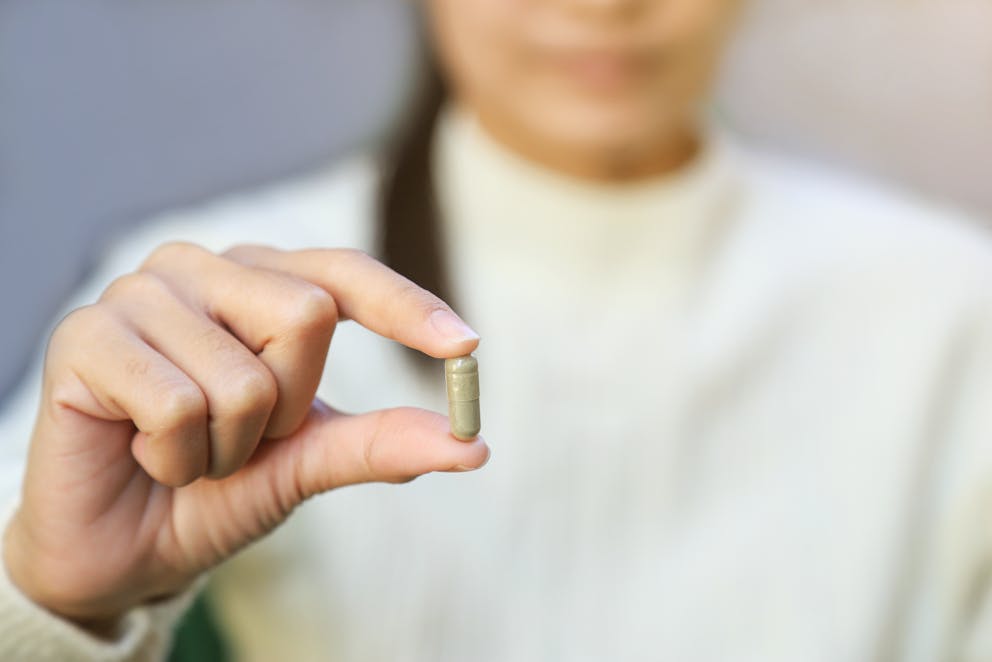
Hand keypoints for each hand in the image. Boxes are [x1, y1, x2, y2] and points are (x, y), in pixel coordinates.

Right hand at [2, 242, 487, 630]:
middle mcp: (204, 269)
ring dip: (227, 448)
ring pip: (243, 377)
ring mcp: (141, 293)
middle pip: (307, 315)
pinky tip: (142, 453)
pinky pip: (176, 405)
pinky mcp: (85, 334)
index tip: (465, 347)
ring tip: (186, 450)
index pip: (345, 274)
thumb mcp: (308, 463)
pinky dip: (174, 458)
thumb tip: (472, 446)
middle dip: (289, 410)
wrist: (123, 548)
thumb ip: (380, 443)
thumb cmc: (216, 489)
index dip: (407, 307)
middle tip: (240, 438)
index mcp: (261, 281)